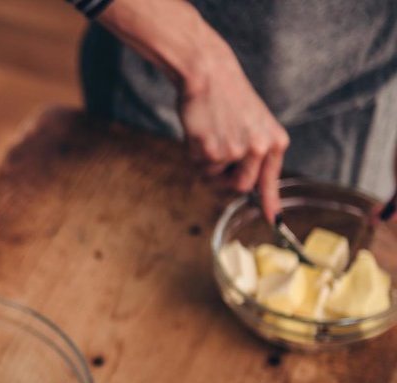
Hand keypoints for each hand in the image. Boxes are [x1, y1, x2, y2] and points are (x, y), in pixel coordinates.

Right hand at [177, 43, 289, 219]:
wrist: (208, 73)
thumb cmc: (226, 97)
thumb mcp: (252, 124)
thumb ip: (255, 153)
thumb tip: (251, 186)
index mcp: (274, 140)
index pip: (271, 180)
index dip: (271, 203)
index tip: (274, 221)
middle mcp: (260, 148)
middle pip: (241, 186)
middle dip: (225, 179)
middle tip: (214, 158)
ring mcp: (237, 150)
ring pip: (218, 179)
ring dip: (208, 166)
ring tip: (207, 137)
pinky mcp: (213, 151)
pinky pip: (201, 167)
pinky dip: (195, 154)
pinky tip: (199, 132)